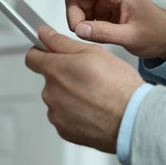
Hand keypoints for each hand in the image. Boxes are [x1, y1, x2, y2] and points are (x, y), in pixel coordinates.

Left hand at [25, 26, 143, 152]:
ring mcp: (56, 113)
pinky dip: (75, 113)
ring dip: (69, 95)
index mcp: (55, 70)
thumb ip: (62, 42)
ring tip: (94, 95)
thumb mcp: (92, 52)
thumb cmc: (118, 86)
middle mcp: (50, 93)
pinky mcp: (64, 130)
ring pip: (57, 98)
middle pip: (49, 79)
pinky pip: (64, 116)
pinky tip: (93, 109)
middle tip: (88, 76)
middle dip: (63, 75)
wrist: (132, 118)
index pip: (32, 57)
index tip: (50, 53)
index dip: (41, 52)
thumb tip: (44, 34)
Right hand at [34, 0, 165, 59]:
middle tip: (84, 33)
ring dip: (80, 23)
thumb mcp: (131, 36)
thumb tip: (81, 30)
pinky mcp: (104, 11)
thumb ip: (104, 33)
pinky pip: (85, 15)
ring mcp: (106, 2)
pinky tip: (97, 32)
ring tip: (96, 34)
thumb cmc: (155, 32)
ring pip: (78, 8)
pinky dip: (85, 26)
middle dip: (74, 17)